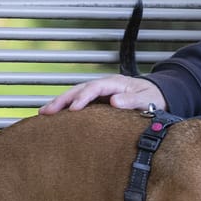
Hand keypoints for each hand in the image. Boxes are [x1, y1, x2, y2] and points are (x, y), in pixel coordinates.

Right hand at [39, 75, 167, 114]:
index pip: (94, 88)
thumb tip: (114, 101)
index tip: (73, 110)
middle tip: (47, 112)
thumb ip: (132, 99)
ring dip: (59, 103)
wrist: (156, 95)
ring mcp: (99, 92)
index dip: (83, 98)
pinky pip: (78, 102)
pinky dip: (65, 108)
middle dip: (62, 99)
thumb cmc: (153, 97)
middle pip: (79, 89)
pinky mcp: (97, 101)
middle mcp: (104, 85)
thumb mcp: (147, 98)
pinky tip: (55, 117)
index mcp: (115, 83)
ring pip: (75, 94)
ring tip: (44, 114)